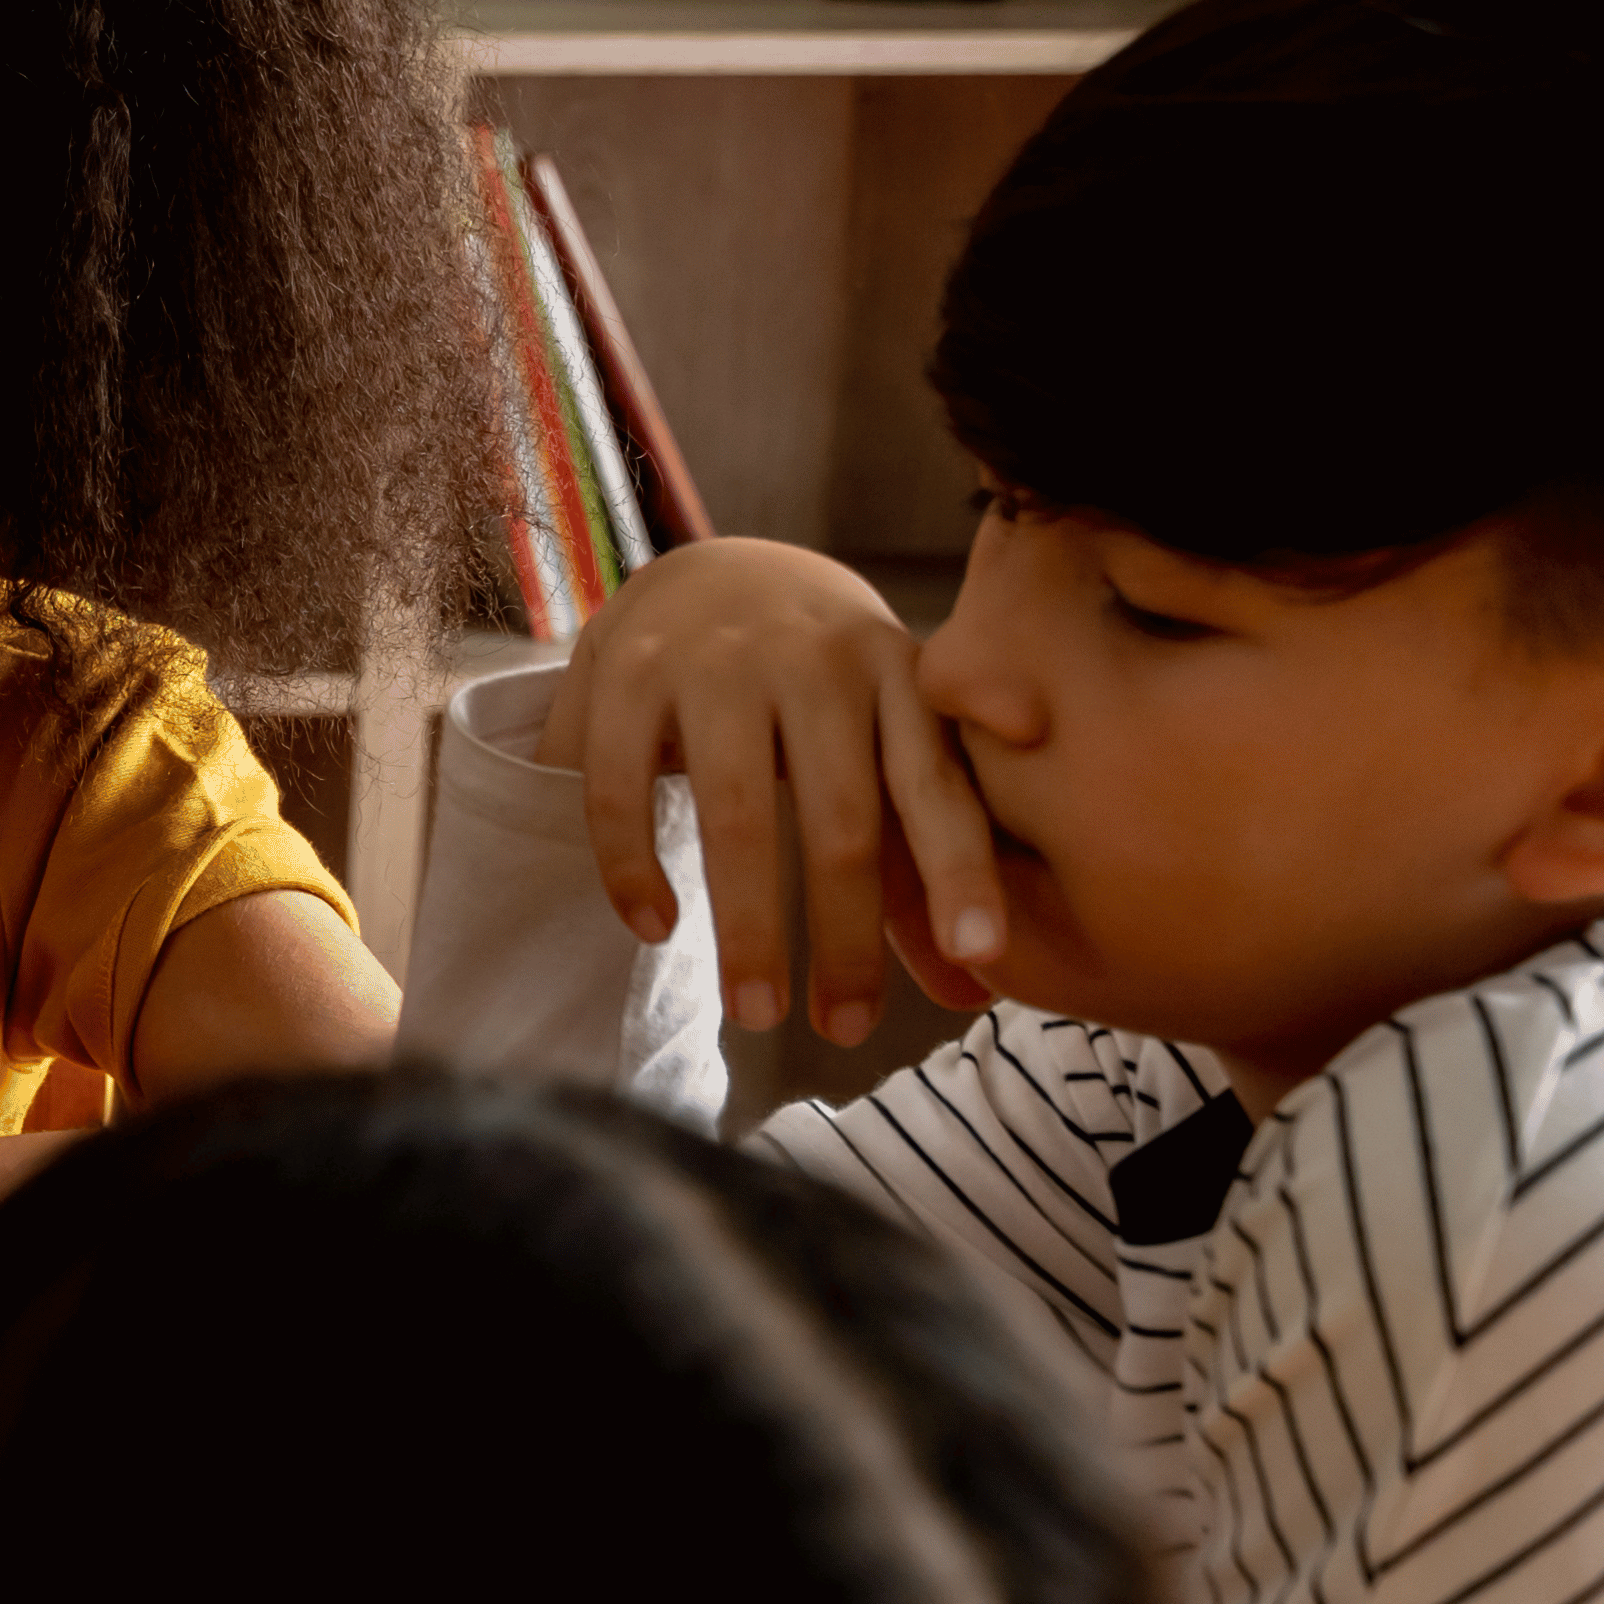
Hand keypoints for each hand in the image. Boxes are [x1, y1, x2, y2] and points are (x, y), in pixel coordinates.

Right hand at [541, 539, 1001, 1041]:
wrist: (711, 571)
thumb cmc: (820, 692)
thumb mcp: (884, 743)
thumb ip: (922, 858)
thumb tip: (978, 994)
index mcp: (898, 675)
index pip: (937, 788)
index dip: (961, 874)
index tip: (981, 962)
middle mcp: (815, 661)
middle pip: (841, 819)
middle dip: (844, 936)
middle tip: (843, 1032)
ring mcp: (716, 662)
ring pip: (736, 814)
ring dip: (748, 927)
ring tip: (755, 1014)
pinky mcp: (627, 670)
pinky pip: (623, 789)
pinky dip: (634, 870)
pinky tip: (654, 931)